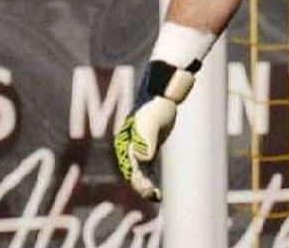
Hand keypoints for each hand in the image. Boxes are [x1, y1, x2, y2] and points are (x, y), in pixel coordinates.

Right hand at [113, 61, 195, 201]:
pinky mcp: (148, 146)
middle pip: (133, 171)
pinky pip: (146, 167)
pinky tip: (156, 189)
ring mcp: (136, 146)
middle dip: (142, 186)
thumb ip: (147, 140)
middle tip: (155, 196)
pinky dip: (149, 178)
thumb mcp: (152, 122)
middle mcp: (127, 146)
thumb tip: (143, 158)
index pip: (130, 167)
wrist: (164, 92)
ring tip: (156, 197)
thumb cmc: (157, 105)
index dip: (139, 181)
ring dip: (145, 185)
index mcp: (124, 142)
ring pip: (138, 171)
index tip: (150, 191)